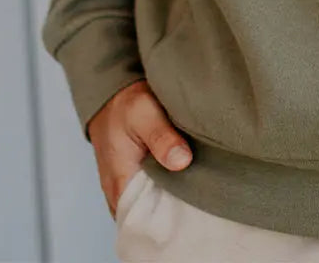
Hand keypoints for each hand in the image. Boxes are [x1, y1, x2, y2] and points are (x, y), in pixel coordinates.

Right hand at [87, 78, 193, 217]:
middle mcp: (121, 194)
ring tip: (202, 194)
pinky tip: (190, 183)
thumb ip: (161, 137)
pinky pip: (154, 194)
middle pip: (152, 218)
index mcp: (120, 186)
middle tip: (207, 204)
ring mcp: (128, 188)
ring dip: (174, 201)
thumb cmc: (124, 105)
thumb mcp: (143, 113)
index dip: (170, 222)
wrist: (112, 96)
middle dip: (177, 214)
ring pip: (154, 206)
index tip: (196, 213)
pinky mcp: (136, 179)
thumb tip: (182, 162)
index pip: (145, 222)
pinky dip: (170, 191)